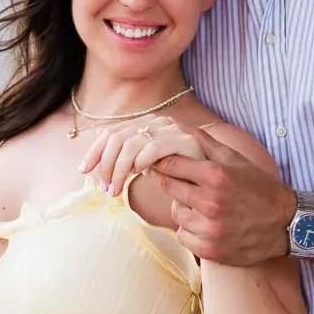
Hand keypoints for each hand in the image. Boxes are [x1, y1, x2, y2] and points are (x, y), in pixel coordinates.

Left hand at [77, 115, 206, 194]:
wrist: (229, 182)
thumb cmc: (194, 178)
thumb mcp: (160, 166)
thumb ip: (138, 158)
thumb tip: (104, 148)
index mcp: (152, 125)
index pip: (112, 132)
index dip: (95, 151)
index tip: (83, 170)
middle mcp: (162, 123)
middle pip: (118, 137)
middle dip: (105, 165)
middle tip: (105, 189)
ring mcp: (175, 130)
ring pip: (131, 144)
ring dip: (119, 170)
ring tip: (116, 191)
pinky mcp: (187, 142)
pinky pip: (153, 148)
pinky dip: (140, 161)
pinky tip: (137, 175)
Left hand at [152, 130, 297, 265]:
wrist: (287, 224)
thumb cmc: (259, 187)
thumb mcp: (235, 159)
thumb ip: (203, 142)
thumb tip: (174, 126)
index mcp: (216, 175)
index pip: (170, 164)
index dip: (162, 162)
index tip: (160, 162)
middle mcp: (210, 203)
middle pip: (168, 187)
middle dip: (171, 182)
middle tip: (183, 182)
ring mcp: (209, 229)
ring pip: (176, 213)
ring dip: (184, 208)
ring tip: (203, 206)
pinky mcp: (209, 250)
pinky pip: (183, 236)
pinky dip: (191, 230)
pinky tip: (208, 224)